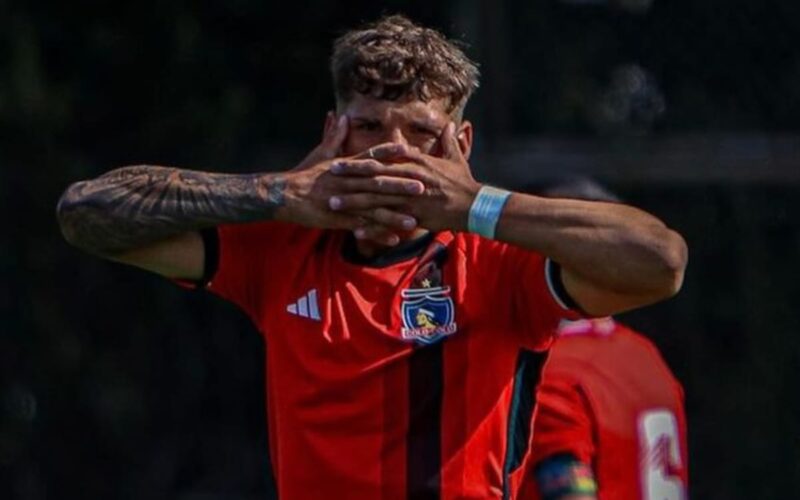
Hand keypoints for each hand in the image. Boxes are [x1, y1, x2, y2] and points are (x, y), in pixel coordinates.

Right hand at [275, 113, 424, 240]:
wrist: (284, 194)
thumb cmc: (304, 174)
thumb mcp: (320, 153)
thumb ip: (335, 136)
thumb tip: (341, 114)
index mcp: (346, 166)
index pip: (371, 156)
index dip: (390, 153)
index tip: (409, 149)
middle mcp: (347, 182)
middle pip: (377, 184)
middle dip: (401, 186)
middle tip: (423, 187)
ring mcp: (344, 201)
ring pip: (372, 208)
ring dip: (394, 215)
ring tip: (414, 221)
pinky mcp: (337, 218)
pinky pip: (360, 227)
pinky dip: (377, 233)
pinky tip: (393, 239)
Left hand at [327, 122, 481, 232]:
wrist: (476, 206)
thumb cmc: (465, 183)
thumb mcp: (456, 159)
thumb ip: (449, 141)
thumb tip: (450, 124)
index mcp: (417, 162)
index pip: (384, 157)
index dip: (362, 158)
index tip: (343, 158)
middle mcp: (411, 177)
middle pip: (375, 174)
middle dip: (351, 175)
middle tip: (330, 174)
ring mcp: (412, 197)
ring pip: (377, 198)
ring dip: (353, 200)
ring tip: (333, 202)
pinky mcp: (415, 216)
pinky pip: (389, 221)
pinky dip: (371, 225)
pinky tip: (355, 229)